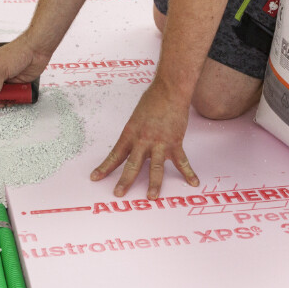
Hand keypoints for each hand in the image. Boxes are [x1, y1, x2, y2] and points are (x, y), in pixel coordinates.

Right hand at [0, 35, 50, 102]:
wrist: (37, 50)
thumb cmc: (18, 51)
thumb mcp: (1, 69)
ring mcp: (9, 77)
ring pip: (3, 91)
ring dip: (2, 98)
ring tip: (2, 103)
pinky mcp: (19, 82)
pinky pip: (14, 92)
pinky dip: (13, 98)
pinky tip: (12, 101)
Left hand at [90, 80, 198, 199]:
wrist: (170, 91)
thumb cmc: (153, 100)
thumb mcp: (136, 117)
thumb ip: (135, 133)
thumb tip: (134, 145)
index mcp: (130, 133)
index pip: (115, 154)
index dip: (104, 168)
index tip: (95, 178)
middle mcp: (143, 140)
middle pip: (132, 165)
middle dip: (124, 181)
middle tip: (118, 193)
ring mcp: (160, 143)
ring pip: (155, 168)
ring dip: (154, 184)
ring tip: (151, 197)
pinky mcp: (175, 143)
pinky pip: (182, 162)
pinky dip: (188, 173)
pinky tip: (193, 182)